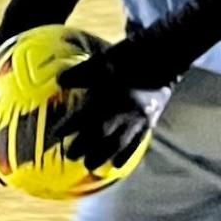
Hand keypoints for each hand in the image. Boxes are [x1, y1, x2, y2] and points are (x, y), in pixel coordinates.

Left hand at [56, 44, 169, 173]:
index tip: (56, 135)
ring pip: (117, 143)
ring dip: (102, 155)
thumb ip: (81, 72)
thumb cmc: (131, 55)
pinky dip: (125, 154)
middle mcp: (121, 111)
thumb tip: (60, 81)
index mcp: (107, 95)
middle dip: (83, 146)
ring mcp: (137, 119)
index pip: (83, 116)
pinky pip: (137, 142)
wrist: (165, 56)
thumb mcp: (102, 59)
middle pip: (99, 134)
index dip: (68, 127)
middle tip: (71, 155)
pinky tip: (117, 163)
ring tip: (90, 165)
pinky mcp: (150, 121)